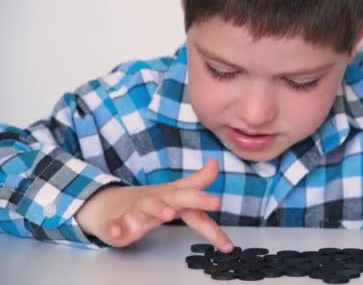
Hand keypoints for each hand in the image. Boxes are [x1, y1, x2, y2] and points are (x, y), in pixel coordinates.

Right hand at [75, 158, 232, 251]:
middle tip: (215, 201)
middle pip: (177, 198)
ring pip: (147, 208)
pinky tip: (117, 231)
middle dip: (196, 198)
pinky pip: (115, 226)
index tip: (222, 203)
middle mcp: (157, 201)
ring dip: (158, 209)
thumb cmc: (149, 201)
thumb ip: (197, 181)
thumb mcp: (174, 193)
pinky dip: (115, 227)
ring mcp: (136, 211)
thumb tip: (215, 163)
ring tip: (168, 214)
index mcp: (172, 196)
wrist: (109, 205)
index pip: (196, 202)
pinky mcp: (117, 223)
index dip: (210, 203)